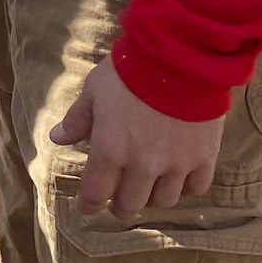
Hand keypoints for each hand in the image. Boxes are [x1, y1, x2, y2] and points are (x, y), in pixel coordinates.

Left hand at [49, 54, 224, 219]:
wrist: (180, 55)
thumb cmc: (130, 70)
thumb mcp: (95, 89)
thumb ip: (78, 118)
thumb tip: (57, 138)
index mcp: (110, 150)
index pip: (95, 193)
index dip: (89, 205)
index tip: (88, 207)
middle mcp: (143, 165)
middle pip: (130, 205)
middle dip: (120, 206)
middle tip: (119, 200)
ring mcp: (176, 164)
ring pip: (163, 201)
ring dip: (152, 198)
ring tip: (148, 189)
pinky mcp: (204, 157)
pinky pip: (196, 188)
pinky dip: (186, 188)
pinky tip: (179, 180)